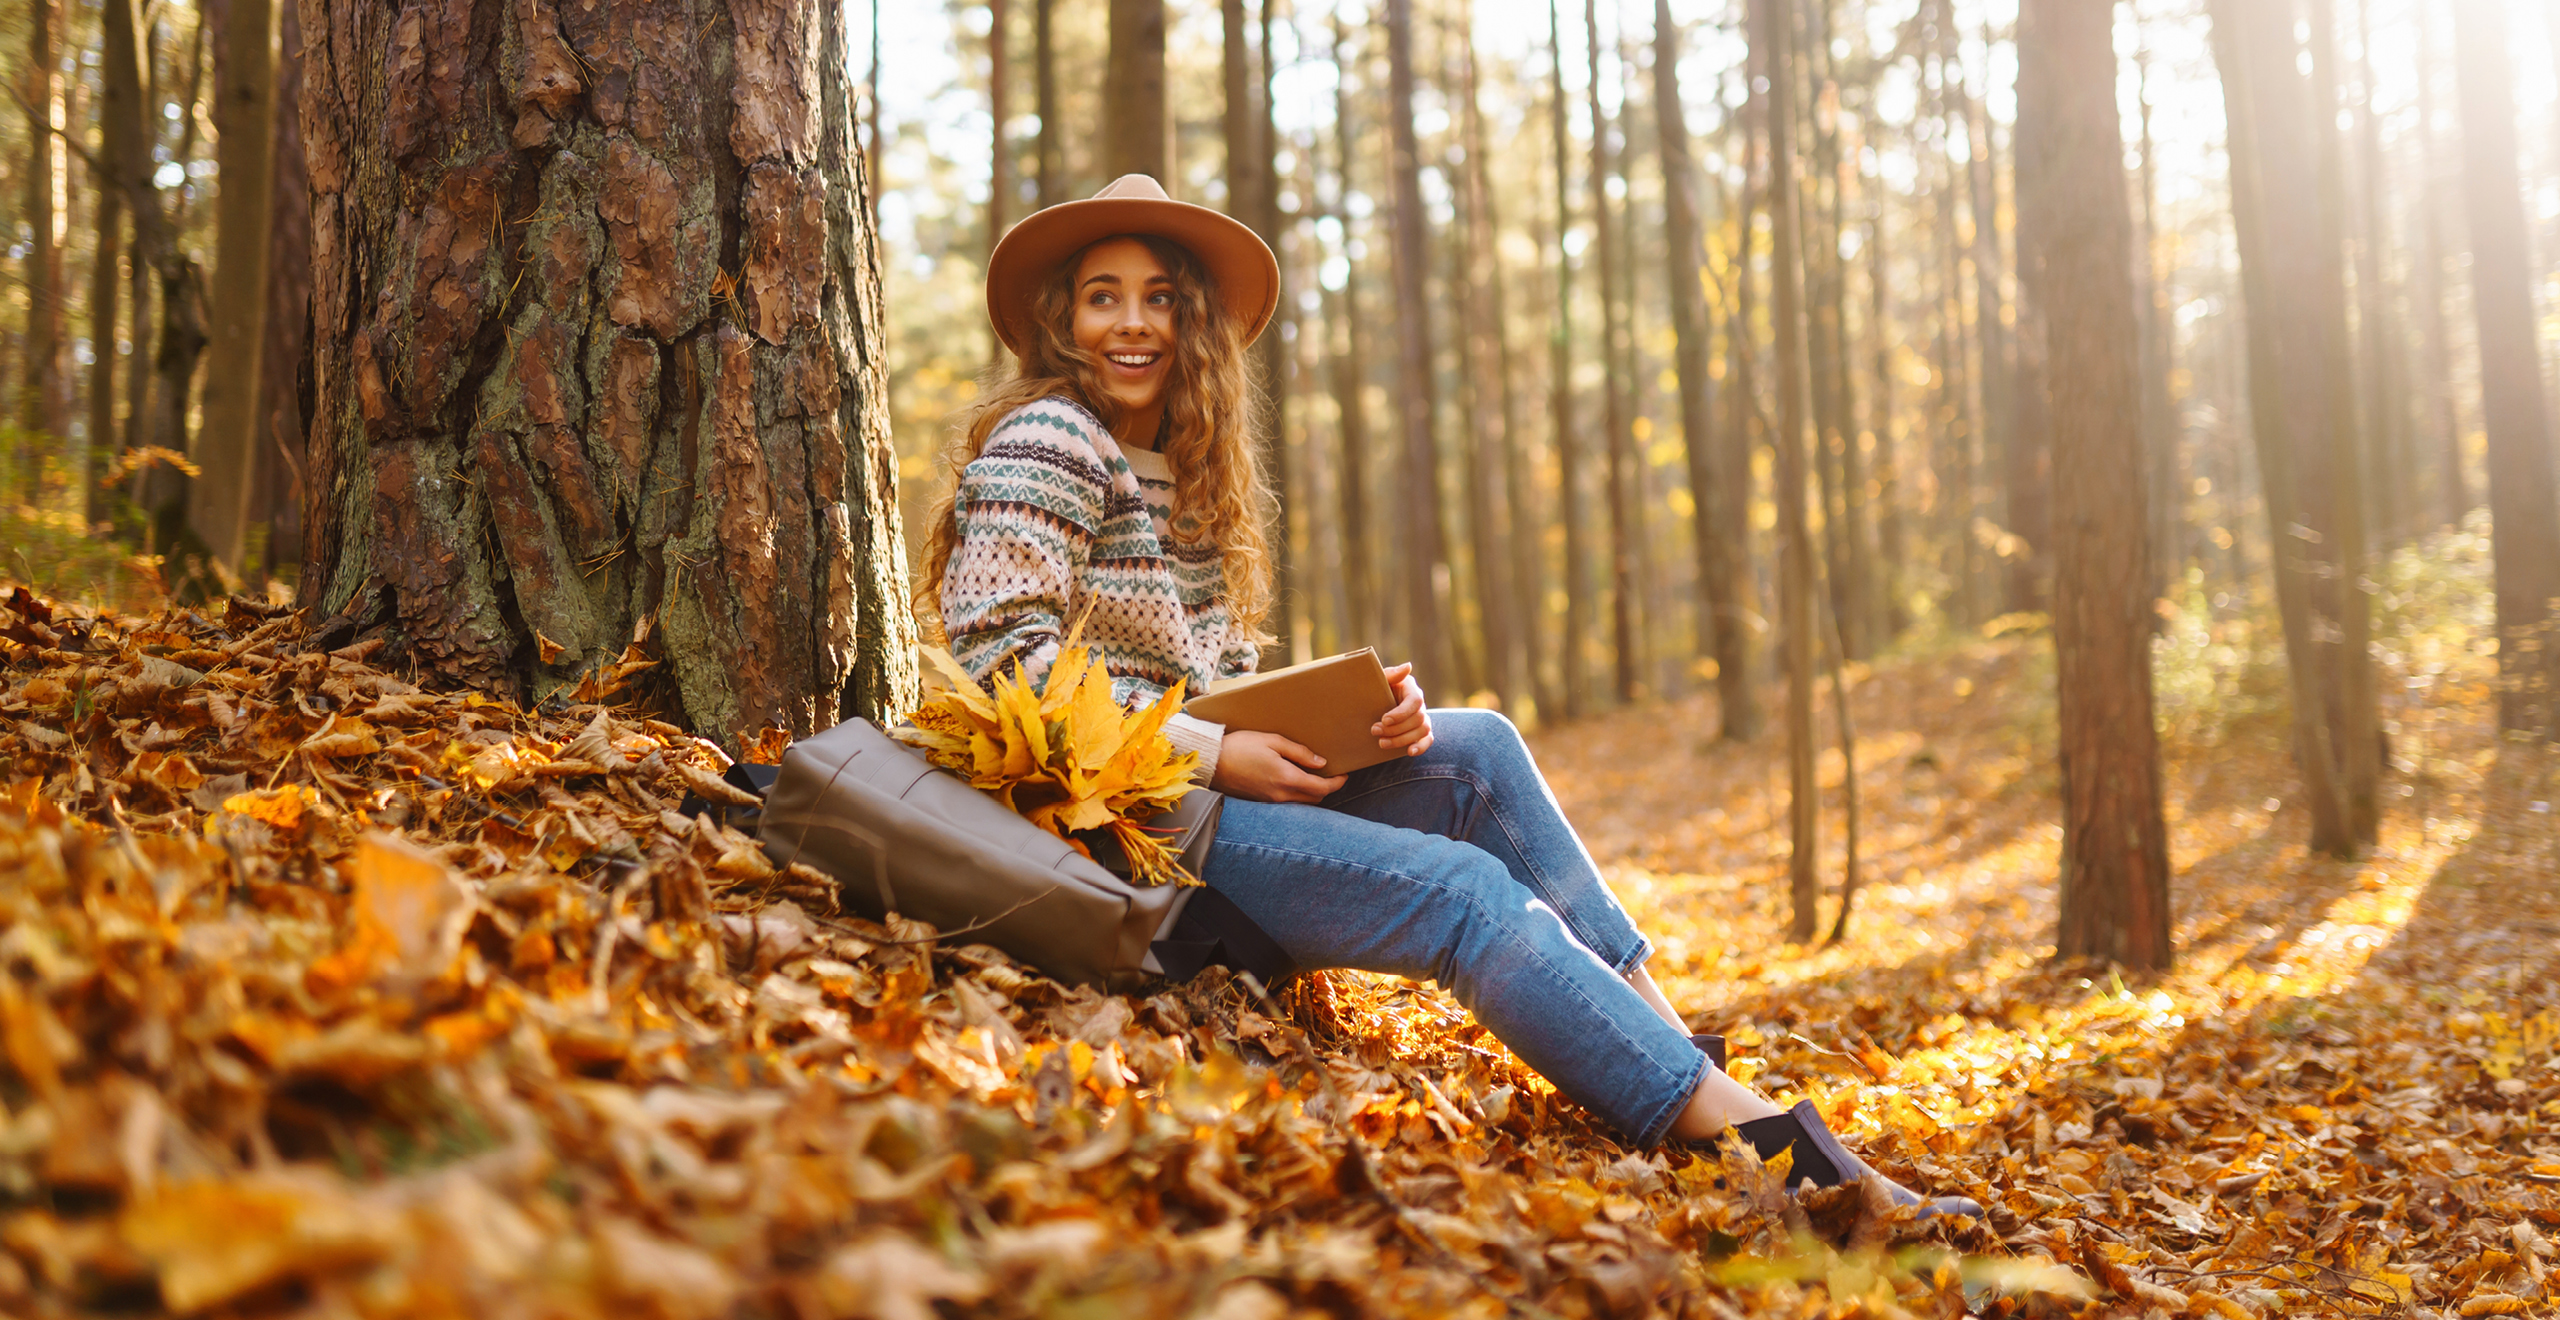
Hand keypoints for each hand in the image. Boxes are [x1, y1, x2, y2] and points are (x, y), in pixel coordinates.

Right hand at [1210, 730, 1347, 803]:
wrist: (1212, 762)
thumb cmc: (1240, 747)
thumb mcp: (1273, 741)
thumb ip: (1299, 752)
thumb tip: (1320, 762)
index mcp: (1286, 778)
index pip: (1322, 788)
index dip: (1337, 783)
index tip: (1344, 775)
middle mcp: (1280, 795)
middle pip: (1314, 798)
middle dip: (1326, 788)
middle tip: (1330, 773)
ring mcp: (1270, 801)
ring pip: (1301, 802)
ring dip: (1311, 792)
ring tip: (1312, 776)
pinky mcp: (1261, 802)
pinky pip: (1287, 802)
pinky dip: (1296, 794)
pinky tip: (1292, 780)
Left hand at [1373, 662, 1433, 756]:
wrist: (1373, 703)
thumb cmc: (1376, 689)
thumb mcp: (1381, 679)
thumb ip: (1391, 673)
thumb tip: (1408, 666)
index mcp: (1411, 689)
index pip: (1414, 702)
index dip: (1401, 713)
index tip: (1384, 719)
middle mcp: (1420, 704)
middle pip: (1417, 719)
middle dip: (1396, 728)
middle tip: (1374, 731)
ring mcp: (1423, 718)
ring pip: (1422, 731)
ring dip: (1402, 739)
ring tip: (1381, 743)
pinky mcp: (1421, 732)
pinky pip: (1428, 740)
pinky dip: (1421, 747)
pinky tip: (1409, 752)